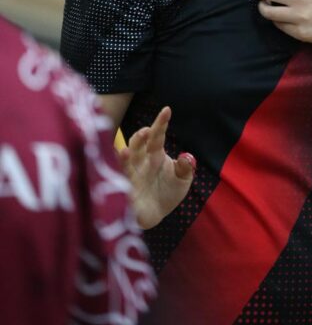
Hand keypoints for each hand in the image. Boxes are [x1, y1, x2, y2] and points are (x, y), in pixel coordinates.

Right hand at [118, 106, 194, 229]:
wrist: (156, 214)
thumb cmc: (168, 192)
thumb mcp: (182, 180)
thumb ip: (185, 169)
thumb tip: (186, 158)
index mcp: (155, 154)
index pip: (158, 136)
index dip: (161, 123)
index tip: (166, 110)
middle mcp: (140, 162)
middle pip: (137, 146)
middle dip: (139, 138)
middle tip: (146, 132)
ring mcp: (131, 176)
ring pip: (124, 163)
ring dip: (123, 158)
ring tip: (124, 152)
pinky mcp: (124, 192)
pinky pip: (117, 184)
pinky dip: (114, 180)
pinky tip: (111, 177)